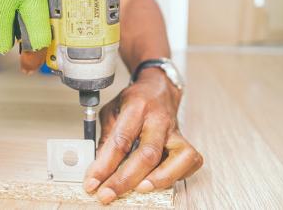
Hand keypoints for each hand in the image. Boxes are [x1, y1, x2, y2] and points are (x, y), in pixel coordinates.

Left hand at [83, 68, 202, 203]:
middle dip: (125, 180)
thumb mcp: (112, 112)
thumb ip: (106, 139)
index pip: (120, 141)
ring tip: (139, 190)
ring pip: (178, 158)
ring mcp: (175, 131)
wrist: (158, 88)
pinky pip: (190, 161)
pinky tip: (160, 181)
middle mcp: (159, 120)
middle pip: (147, 154)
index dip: (104, 166)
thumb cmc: (134, 101)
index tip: (92, 182)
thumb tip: (98, 168)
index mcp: (137, 108)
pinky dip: (177, 175)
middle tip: (108, 194)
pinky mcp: (185, 141)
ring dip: (159, 179)